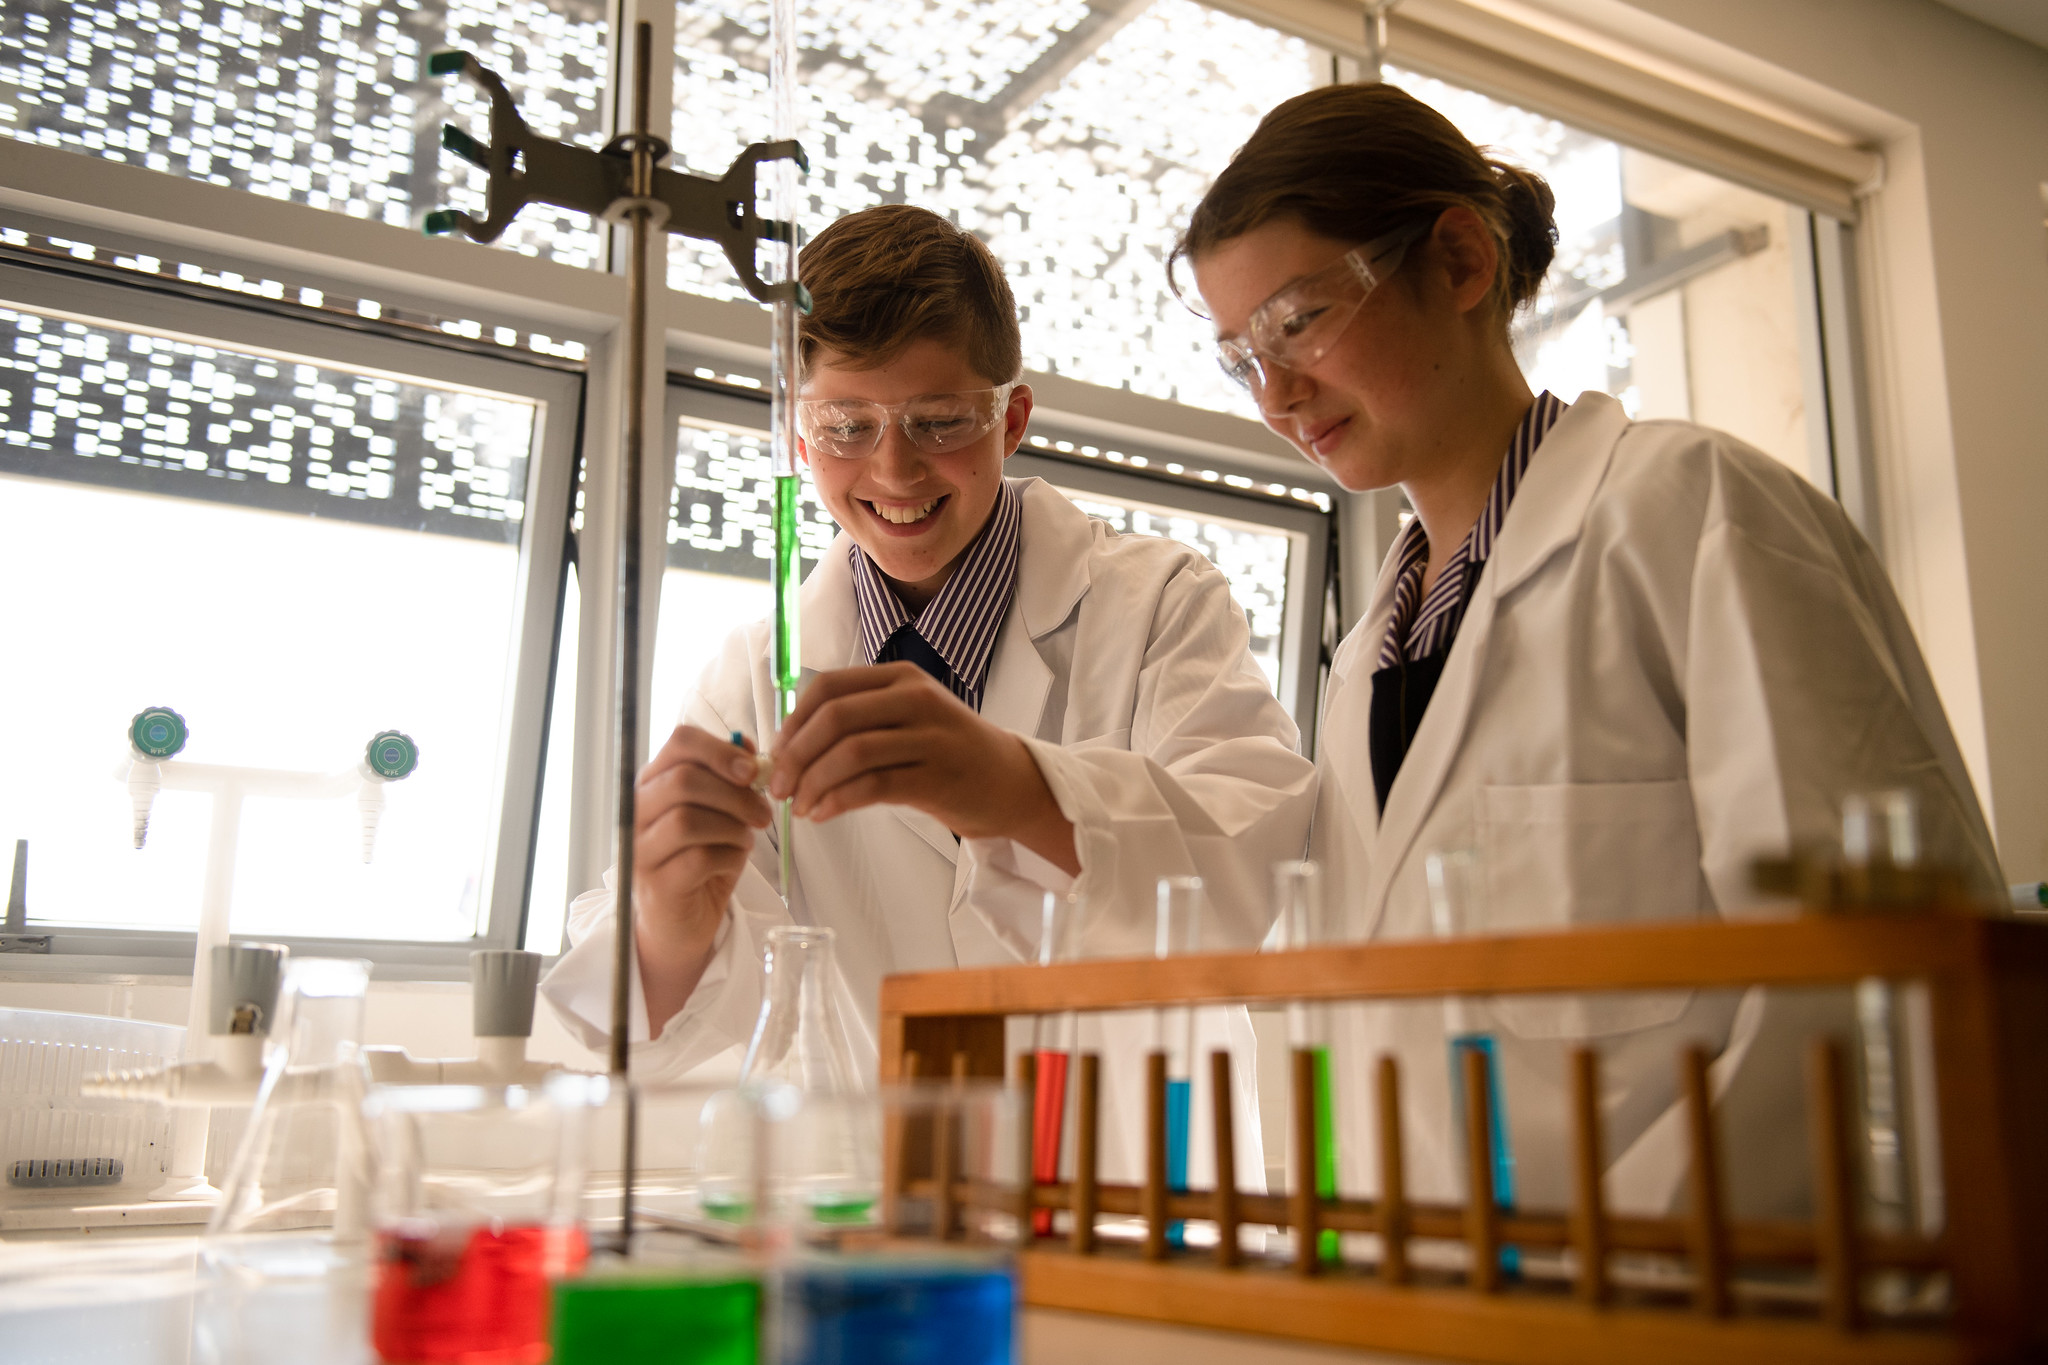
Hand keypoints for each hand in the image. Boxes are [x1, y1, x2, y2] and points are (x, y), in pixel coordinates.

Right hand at [632, 724, 772, 1032]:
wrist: (681, 923)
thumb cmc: (701, 861)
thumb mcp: (721, 813)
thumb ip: (731, 780)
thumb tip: (748, 746)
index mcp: (654, 783)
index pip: (679, 743)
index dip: (721, 750)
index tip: (752, 769)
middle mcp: (637, 812)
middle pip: (684, 780)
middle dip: (736, 794)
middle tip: (762, 813)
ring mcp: (641, 850)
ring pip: (687, 819)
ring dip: (732, 827)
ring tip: (745, 839)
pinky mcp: (656, 885)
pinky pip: (698, 859)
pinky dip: (728, 857)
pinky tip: (732, 861)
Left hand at [768, 663, 1078, 873]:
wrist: (1012, 782)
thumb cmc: (950, 753)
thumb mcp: (909, 719)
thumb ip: (860, 722)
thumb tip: (791, 745)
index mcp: (902, 679)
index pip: (829, 687)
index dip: (793, 720)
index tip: (776, 751)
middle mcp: (916, 700)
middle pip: (835, 718)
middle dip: (795, 755)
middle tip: (777, 787)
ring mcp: (930, 738)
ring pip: (851, 753)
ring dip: (813, 783)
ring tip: (800, 807)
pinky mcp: (937, 778)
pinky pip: (873, 786)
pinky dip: (838, 801)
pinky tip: (824, 814)